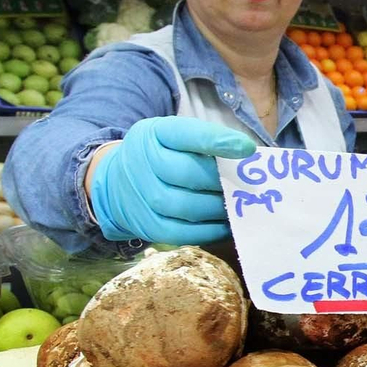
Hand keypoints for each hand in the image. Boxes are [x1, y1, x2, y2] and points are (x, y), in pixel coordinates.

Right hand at [87, 117, 256, 244]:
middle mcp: (144, 163)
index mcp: (155, 134)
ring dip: (219, 208)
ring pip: (188, 207)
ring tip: (236, 204)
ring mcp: (143, 197)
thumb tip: (249, 157)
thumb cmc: (161, 155)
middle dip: (221, 181)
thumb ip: (206, 141)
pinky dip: (210, 230)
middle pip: (189, 174)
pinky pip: (184, 233)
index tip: (248, 148)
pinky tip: (226, 223)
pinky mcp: (149, 226)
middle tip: (243, 186)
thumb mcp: (175, 136)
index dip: (218, 141)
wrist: (116, 182)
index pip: (187, 134)